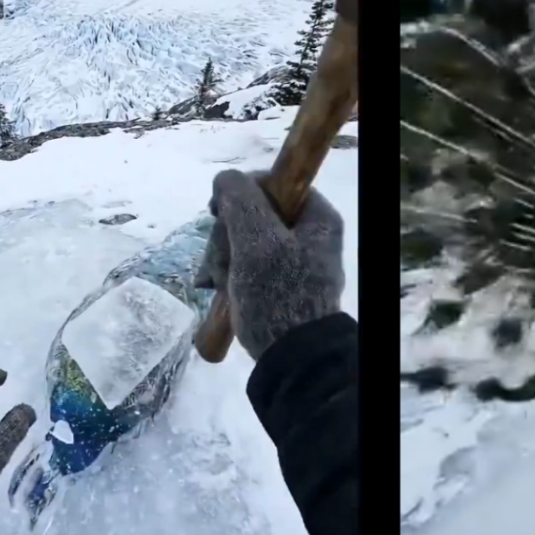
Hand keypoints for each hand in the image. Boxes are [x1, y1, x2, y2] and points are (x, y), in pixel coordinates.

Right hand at [195, 169, 344, 359]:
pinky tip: (217, 287)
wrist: (290, 356)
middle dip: (227, 234)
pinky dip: (228, 272)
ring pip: (243, 238)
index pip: (272, 183)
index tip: (218, 213)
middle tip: (222, 257)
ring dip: (222, 255)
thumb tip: (225, 178)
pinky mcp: (276, 282)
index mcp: (317, 216)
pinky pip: (245, 262)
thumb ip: (240, 200)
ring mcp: (292, 259)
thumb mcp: (257, 239)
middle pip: (253, 212)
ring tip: (217, 280)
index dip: (241, 193)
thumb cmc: (278, 293)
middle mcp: (308, 233)